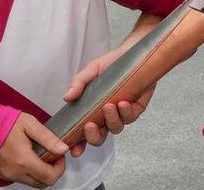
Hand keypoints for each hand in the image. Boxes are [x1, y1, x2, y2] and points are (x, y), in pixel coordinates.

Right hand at [0, 113, 66, 187]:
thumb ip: (48, 138)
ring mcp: (9, 175)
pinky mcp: (3, 175)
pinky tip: (30, 157)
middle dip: (53, 172)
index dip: (60, 168)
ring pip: (33, 183)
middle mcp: (16, 172)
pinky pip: (22, 179)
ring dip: (41, 173)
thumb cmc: (3, 122)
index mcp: (24, 160)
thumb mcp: (30, 124)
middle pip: (43, 184)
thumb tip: (63, 149)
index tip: (59, 155)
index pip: (50, 176)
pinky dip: (30, 173)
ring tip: (42, 155)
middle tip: (53, 156)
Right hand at [62, 15, 160, 156]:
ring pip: (116, 128)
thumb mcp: (91, 70)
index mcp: (92, 111)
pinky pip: (131, 117)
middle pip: (100, 138)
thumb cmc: (110, 64)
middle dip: (94, 136)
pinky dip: (126, 112)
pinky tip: (123, 103)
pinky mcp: (137, 108)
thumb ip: (79, 83)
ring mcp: (122, 114)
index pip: (83, 134)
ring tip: (109, 105)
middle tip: (90, 125)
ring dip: (112, 119)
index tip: (73, 149)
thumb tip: (67, 96)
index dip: (79, 144)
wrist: (133, 54)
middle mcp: (106, 117)